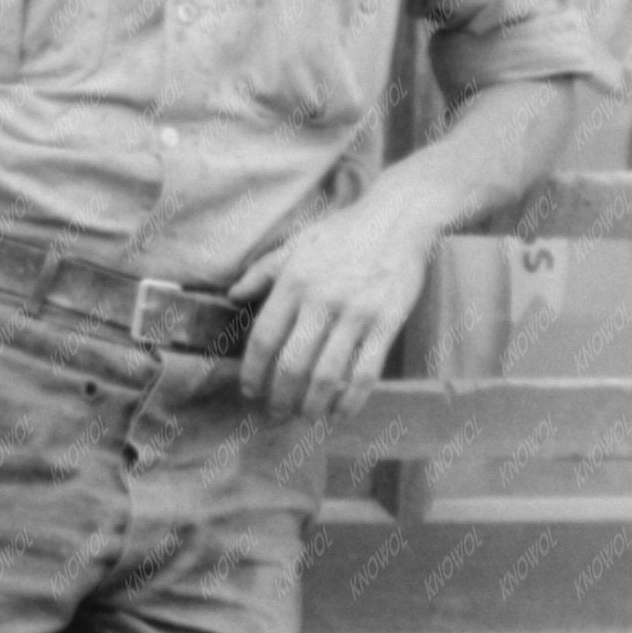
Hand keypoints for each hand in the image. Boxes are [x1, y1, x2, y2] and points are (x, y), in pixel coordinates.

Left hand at [234, 186, 436, 420]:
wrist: (399, 217)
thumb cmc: (343, 232)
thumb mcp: (297, 244)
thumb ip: (262, 272)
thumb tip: (232, 295)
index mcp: (294, 282)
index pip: (264, 339)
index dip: (253, 372)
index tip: (250, 392)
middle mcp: (321, 301)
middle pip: (292, 365)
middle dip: (280, 397)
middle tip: (277, 413)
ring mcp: (356, 314)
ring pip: (327, 375)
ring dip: (313, 405)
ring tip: (306, 416)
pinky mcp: (387, 322)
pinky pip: (366, 372)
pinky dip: (351, 400)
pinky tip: (341, 411)